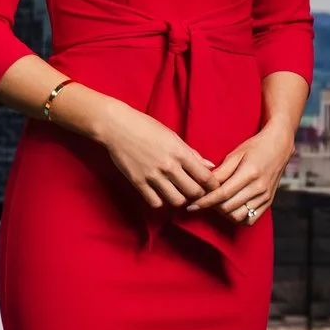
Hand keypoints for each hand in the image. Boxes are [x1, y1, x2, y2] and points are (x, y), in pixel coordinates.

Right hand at [90, 101, 217, 209]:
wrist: (116, 127)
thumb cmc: (146, 127)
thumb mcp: (172, 136)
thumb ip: (191, 153)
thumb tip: (209, 165)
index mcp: (180, 152)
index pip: (205, 177)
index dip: (213, 186)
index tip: (212, 188)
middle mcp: (168, 166)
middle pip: (194, 192)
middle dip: (199, 195)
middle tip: (196, 192)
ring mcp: (152, 176)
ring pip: (176, 201)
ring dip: (181, 200)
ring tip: (179, 194)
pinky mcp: (138, 182)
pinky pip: (156, 202)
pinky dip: (161, 202)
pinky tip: (161, 195)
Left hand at [191, 122, 294, 224]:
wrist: (279, 147)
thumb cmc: (255, 147)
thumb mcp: (235, 154)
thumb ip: (220, 172)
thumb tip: (203, 185)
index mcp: (250, 173)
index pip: (222, 194)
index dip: (204, 202)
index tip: (191, 206)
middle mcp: (259, 187)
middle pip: (228, 207)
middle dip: (211, 207)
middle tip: (202, 201)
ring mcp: (265, 197)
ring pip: (237, 216)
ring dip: (223, 213)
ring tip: (216, 204)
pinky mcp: (268, 202)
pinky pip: (250, 220)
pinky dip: (237, 217)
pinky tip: (230, 209)